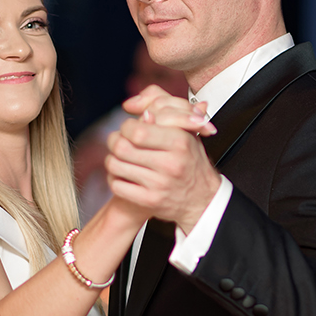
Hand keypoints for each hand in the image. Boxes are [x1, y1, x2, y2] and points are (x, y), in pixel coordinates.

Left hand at [105, 89, 222, 232]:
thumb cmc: (191, 160)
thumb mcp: (187, 132)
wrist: (203, 199)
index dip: (126, 126)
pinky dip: (114, 179)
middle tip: (118, 141)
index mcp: (180, 142)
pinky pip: (117, 186)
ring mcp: (160, 185)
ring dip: (112, 159)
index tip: (129, 128)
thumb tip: (144, 114)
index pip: (137, 130)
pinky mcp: (150, 201)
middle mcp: (171, 164)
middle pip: (122, 146)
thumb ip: (167, 115)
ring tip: (119, 157)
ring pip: (115, 165)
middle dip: (114, 140)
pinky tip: (123, 175)